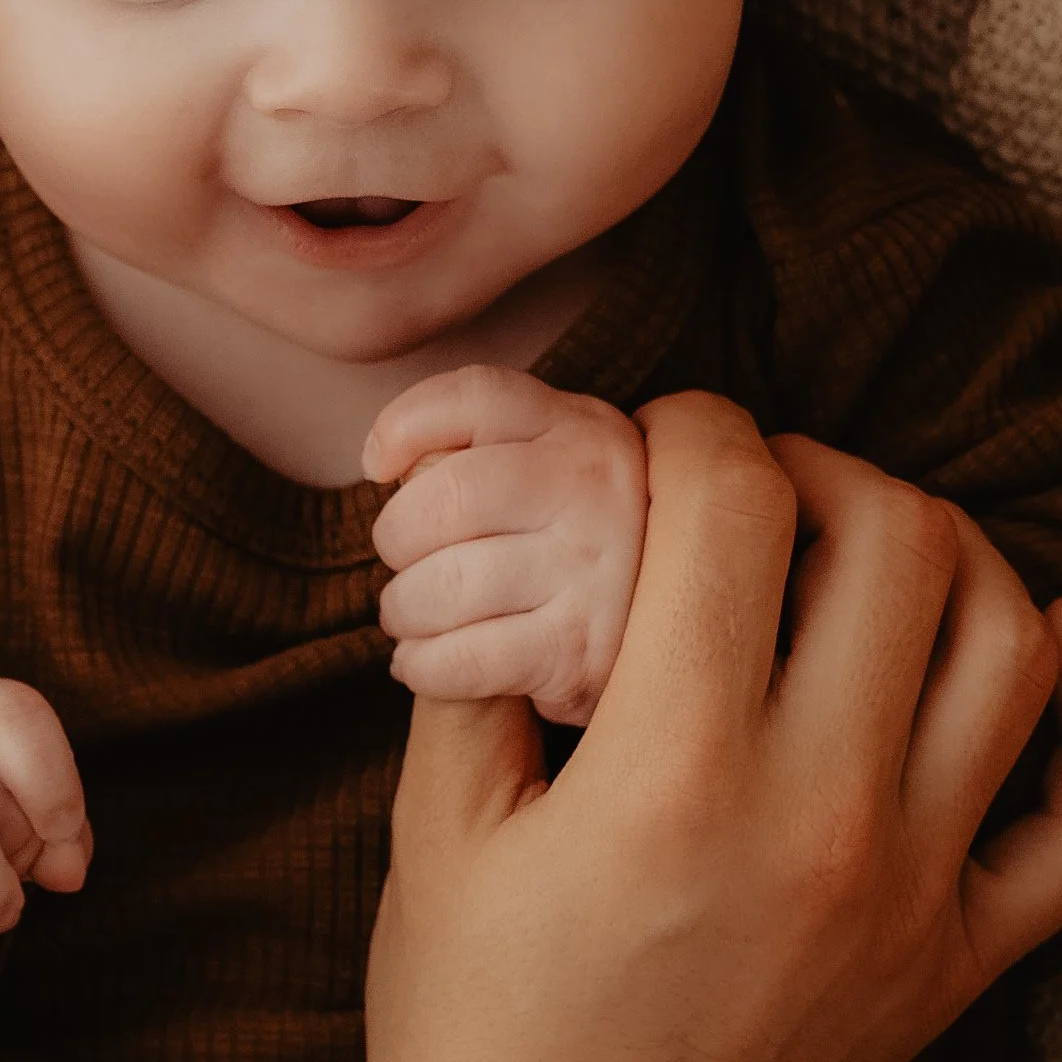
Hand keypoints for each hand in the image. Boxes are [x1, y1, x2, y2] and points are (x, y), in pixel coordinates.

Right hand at [364, 394, 1061, 1061]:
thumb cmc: (471, 1051)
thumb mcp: (435, 844)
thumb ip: (480, 672)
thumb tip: (519, 529)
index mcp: (669, 777)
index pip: (735, 509)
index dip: (691, 427)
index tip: (657, 436)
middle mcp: (818, 820)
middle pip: (895, 543)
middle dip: (821, 469)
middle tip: (755, 489)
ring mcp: (910, 896)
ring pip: (1012, 644)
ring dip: (948, 555)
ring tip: (867, 550)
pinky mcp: (959, 966)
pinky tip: (1054, 643)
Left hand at [365, 365, 645, 724]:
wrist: (683, 632)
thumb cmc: (582, 543)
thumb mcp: (560, 469)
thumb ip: (487, 448)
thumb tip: (389, 464)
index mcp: (580, 428)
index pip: (475, 395)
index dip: (403, 424)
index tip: (378, 466)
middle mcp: (594, 488)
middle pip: (441, 498)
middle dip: (395, 540)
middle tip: (401, 564)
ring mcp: (593, 570)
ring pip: (442, 587)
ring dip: (403, 611)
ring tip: (411, 616)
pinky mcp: (581, 651)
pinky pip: (462, 659)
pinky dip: (422, 665)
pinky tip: (423, 661)